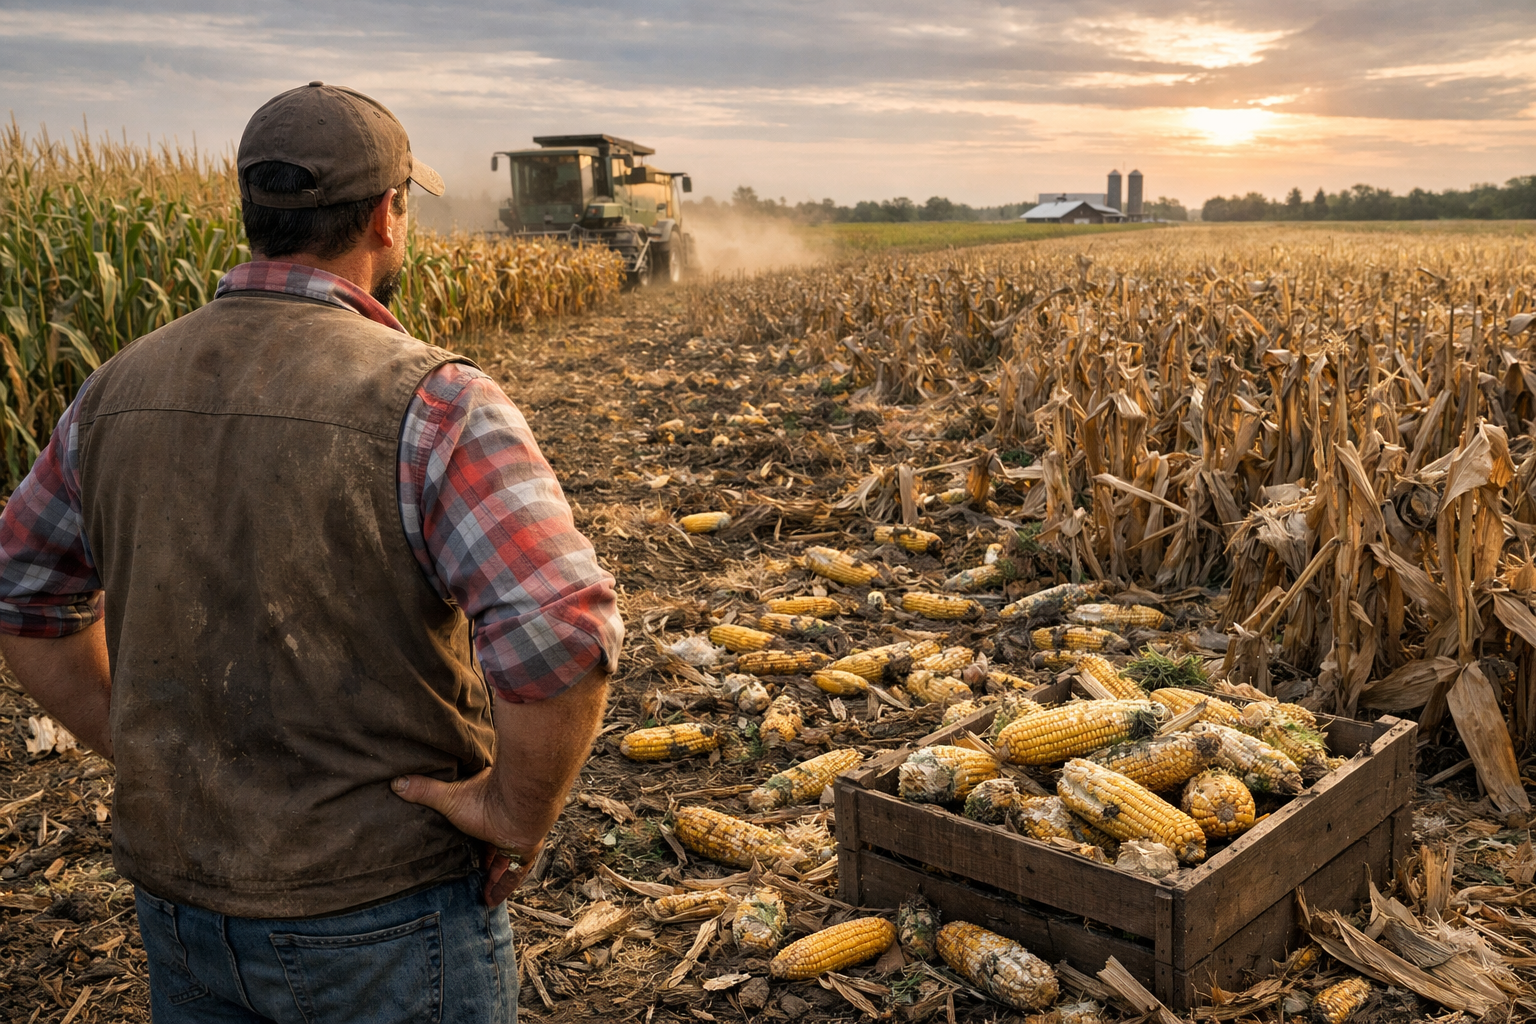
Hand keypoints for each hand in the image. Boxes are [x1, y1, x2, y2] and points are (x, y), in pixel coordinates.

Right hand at [392, 770, 543, 904]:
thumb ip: (425, 790)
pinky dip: (503, 886)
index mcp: (489, 806)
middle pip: (495, 845)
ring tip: (478, 892)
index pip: (481, 826)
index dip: (473, 839)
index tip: (465, 850)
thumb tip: (397, 782)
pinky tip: (490, 901)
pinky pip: (515, 873)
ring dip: (494, 876)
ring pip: (507, 861)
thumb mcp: (449, 797)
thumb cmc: (485, 798)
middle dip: (485, 860)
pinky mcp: (526, 851)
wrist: (519, 804)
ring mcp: (518, 837)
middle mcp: (506, 822)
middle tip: (471, 875)